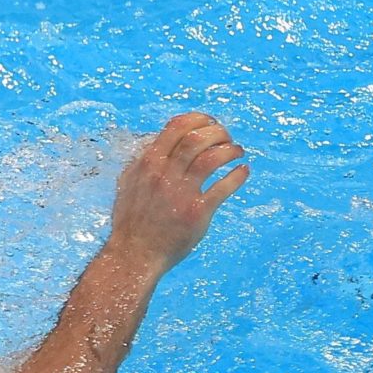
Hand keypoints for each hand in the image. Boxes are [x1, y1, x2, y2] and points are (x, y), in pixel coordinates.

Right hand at [106, 113, 249, 273]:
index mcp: (148, 162)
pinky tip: (243, 171)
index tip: (211, 122)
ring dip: (230, 150)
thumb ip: (143, 160)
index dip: (198, 119)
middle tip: (228, 137)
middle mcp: (164, 173)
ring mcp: (181, 193)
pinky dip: (237, 176)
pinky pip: (223, 187)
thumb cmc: (132, 219)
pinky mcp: (197, 212)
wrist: (134, 254)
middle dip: (218, 132)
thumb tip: (155, 140)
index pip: (177, 127)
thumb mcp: (129, 182)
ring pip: (212, 158)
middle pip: (197, 138)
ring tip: (238, 152)